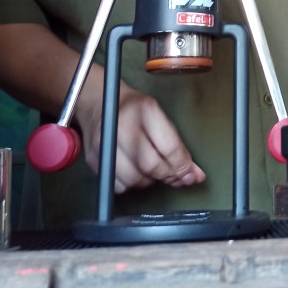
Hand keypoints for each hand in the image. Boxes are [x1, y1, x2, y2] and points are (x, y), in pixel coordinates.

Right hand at [76, 82, 205, 193]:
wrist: (99, 102)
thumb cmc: (134, 109)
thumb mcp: (158, 116)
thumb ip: (176, 145)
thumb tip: (194, 175)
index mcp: (145, 110)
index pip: (169, 146)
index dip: (182, 165)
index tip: (191, 175)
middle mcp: (122, 126)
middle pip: (150, 165)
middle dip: (168, 176)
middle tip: (177, 178)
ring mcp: (105, 143)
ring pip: (134, 179)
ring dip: (150, 181)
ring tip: (155, 171)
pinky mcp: (94, 159)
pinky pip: (117, 185)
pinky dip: (130, 185)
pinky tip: (135, 172)